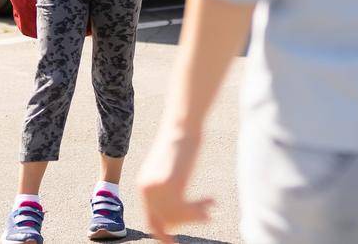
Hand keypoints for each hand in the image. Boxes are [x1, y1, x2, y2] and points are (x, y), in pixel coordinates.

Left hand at [137, 126, 212, 242]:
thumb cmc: (183, 141)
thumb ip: (169, 187)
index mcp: (144, 185)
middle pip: (167, 221)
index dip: (164, 234)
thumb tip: (179, 214)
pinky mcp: (170, 184)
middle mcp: (146, 189)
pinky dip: (200, 211)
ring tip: (212, 209)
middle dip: (188, 222)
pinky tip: (213, 204)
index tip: (175, 242)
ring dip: (197, 216)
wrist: (183, 124)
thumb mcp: (171, 167)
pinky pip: (186, 209)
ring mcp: (157, 188)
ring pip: (178, 217)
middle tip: (207, 217)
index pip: (152, 220)